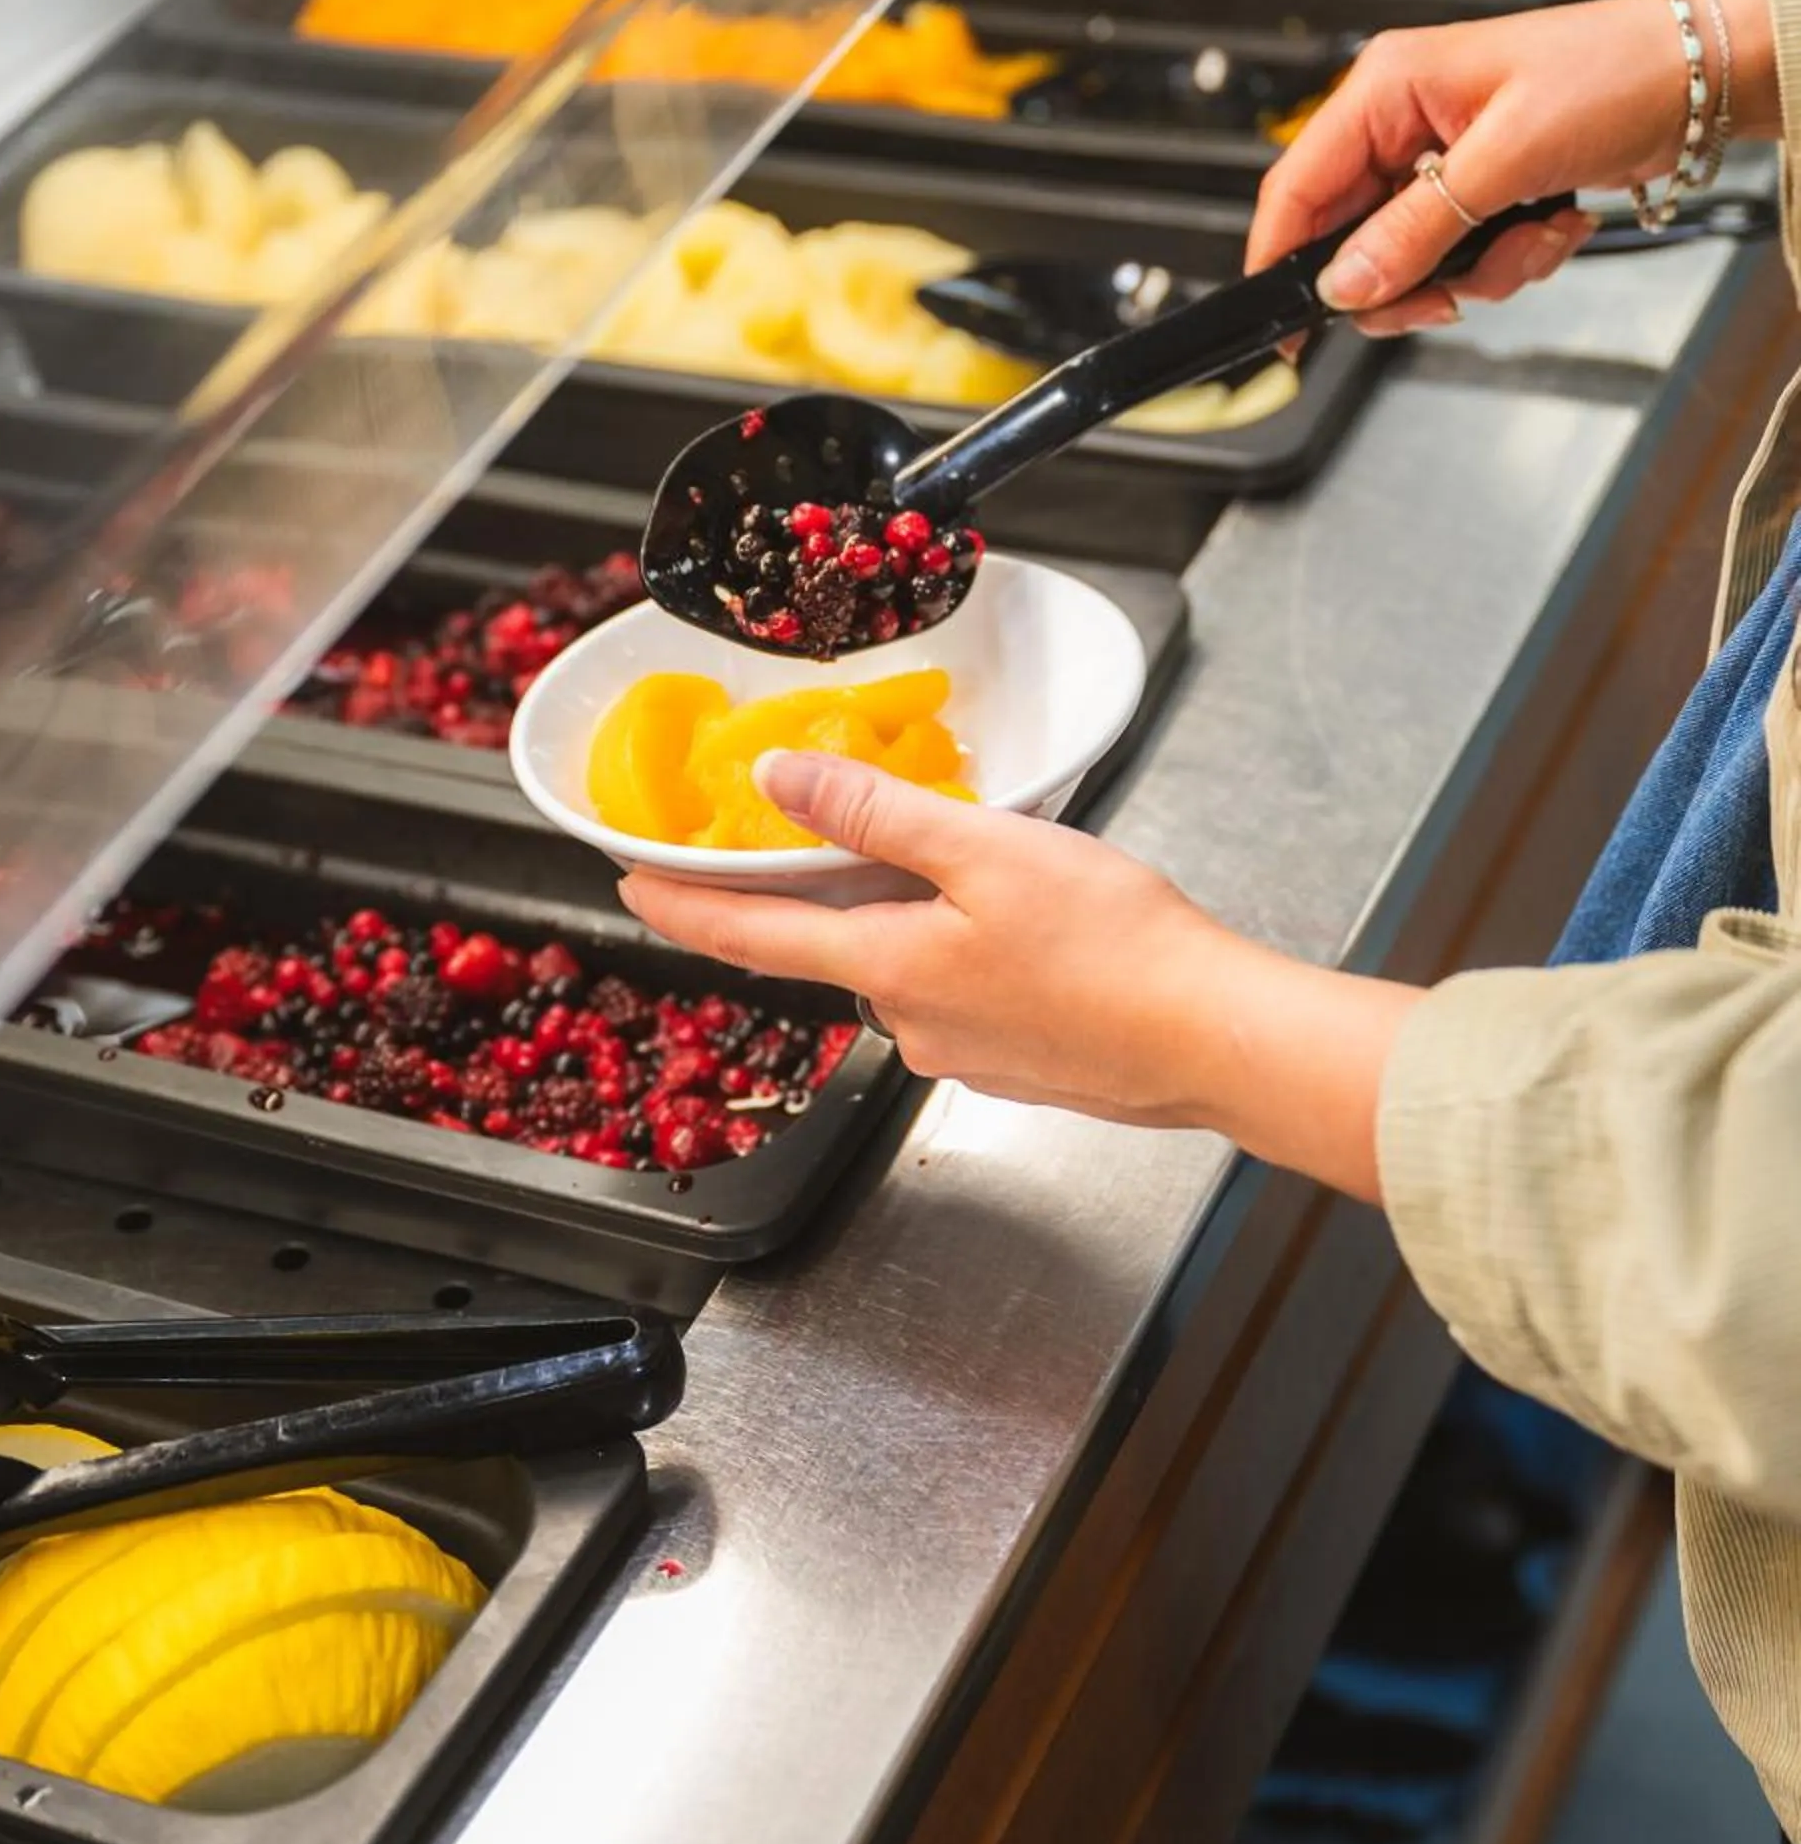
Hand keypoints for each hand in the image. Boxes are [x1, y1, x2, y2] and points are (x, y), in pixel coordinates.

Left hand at [618, 752, 1421, 1201]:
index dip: (680, 907)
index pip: (749, 937)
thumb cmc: (1117, 948)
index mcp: (888, 968)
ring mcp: (966, 1052)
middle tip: (851, 827)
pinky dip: (975, 950)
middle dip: (837, 889)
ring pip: (910, 965)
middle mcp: (911, 1024)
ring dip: (921, 916)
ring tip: (991, 868)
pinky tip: (1034, 926)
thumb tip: (784, 781)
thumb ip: (875, 813)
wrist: (1215, 1038)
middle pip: (837, 944)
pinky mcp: (1019, 1062)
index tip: (628, 883)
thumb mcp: (985, 850)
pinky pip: (967, 991)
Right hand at [1249, 0, 1773, 335]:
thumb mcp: (1505, 159)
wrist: (1699, 78)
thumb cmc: (1612, 73)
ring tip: (1533, 237)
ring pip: (1414, 260)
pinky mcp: (1482, 189)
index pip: (1297, 186)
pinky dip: (1511, 259)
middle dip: (1410, 278)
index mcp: (1387, 88)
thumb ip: (1416, 229)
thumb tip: (1346, 285)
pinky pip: (1465, 257)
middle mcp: (1404, 123)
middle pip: (1354, 239)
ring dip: (1477, 271)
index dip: (1281, 261)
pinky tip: (1554, 225)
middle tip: (1447, 297)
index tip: (1286, 327)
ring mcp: (1442, 160)